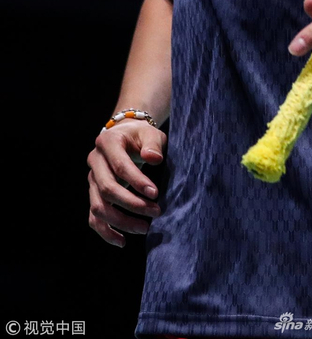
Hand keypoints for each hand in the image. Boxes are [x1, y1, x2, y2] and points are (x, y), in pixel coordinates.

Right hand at [87, 120, 165, 246]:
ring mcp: (91, 179)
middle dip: (132, 204)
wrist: (126, 136)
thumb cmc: (141, 136)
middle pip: (107, 189)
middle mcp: (95, 161)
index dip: (137, 182)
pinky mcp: (93, 194)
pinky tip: (122, 241)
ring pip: (98, 207)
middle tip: (156, 212)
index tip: (156, 194)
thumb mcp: (150, 133)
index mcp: (107, 143)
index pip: (120, 166)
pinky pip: (93, 217)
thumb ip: (153, 144)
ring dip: (121, 221)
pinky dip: (106, 232)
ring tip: (145, 228)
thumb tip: (154, 159)